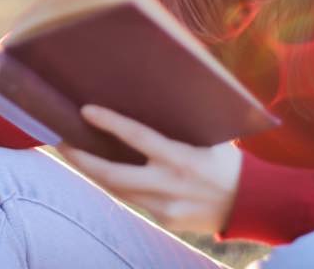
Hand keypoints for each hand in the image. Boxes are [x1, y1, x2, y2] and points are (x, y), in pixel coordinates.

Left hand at [53, 105, 243, 234]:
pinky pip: (134, 201)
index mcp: (182, 157)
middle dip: (82, 159)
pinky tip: (104, 173)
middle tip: (61, 142)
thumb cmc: (228, 159)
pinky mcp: (165, 219)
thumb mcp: (209, 136)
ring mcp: (165, 207)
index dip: (109, 123)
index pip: (137, 136)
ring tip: (74, 155)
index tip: (85, 111)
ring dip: (93, 173)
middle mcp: (170, 184)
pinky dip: (118, 186)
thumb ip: (180, 123)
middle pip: (113, 174)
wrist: (253, 202)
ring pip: (117, 190)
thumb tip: (154, 94)